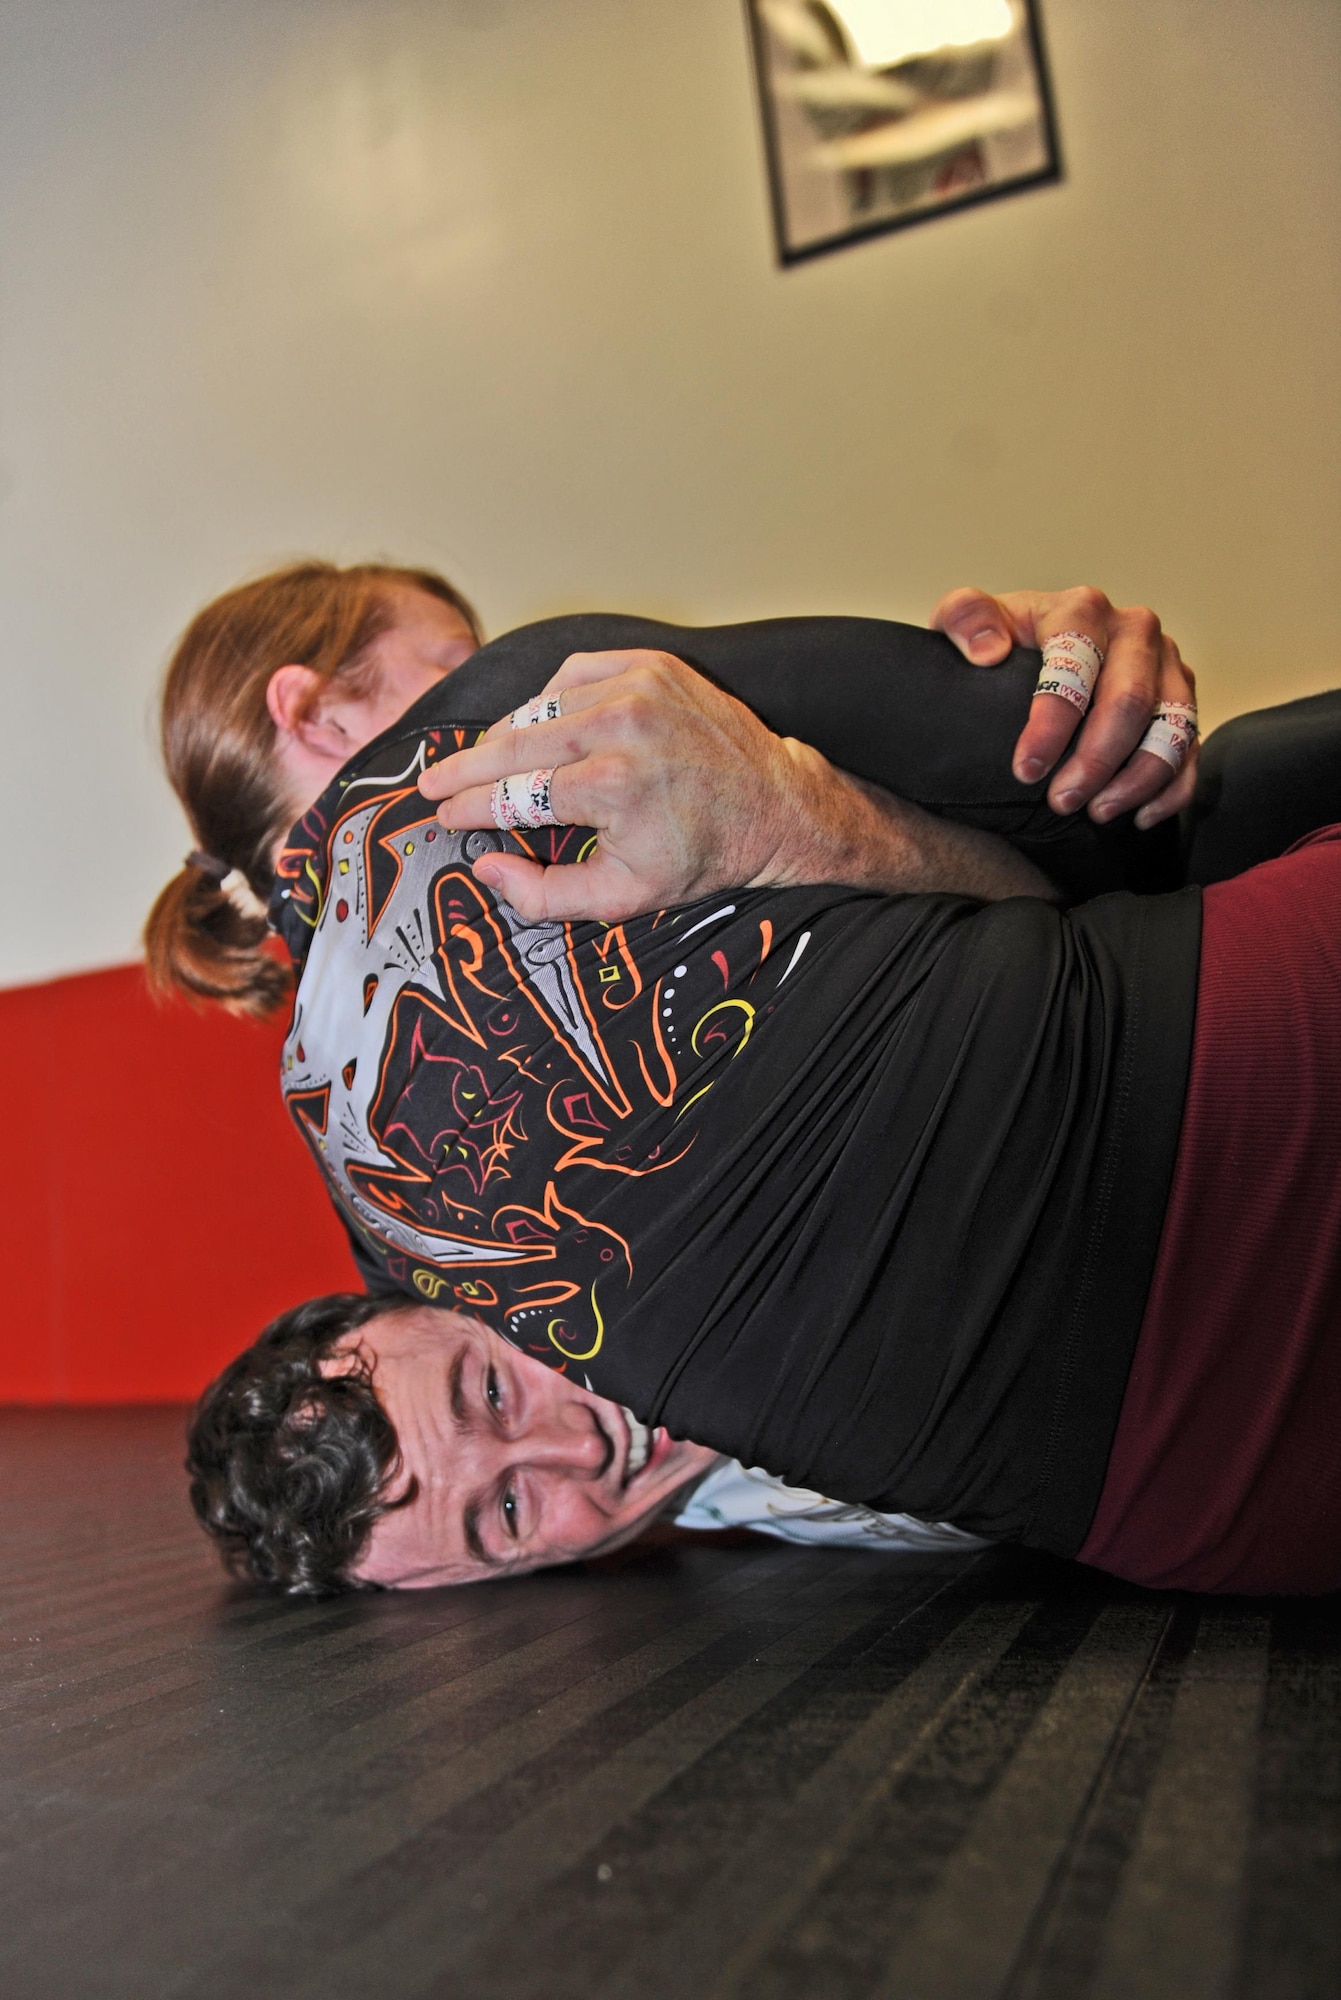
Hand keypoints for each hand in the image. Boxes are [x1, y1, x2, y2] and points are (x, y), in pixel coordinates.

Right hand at [418, 648, 1048, 921]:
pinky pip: (575, 672)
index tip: (438, 812)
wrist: (776, 805)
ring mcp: (638, 686)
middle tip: (429, 781)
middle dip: (464, 766)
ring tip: (480, 759)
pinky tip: (539, 721)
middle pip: (514, 743)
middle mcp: (622, 726)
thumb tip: (485, 870)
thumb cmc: (703, 854)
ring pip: (540, 705)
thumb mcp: (626, 897)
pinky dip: (549, 696)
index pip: (513, 793)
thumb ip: (545, 894)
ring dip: (504, 733)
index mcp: (612, 785)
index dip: (467, 804)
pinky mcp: (652, 664)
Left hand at [930, 586, 1197, 828]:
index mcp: (1082, 609)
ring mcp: (1165, 665)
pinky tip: (1139, 817)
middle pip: (1129, 701)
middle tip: (1062, 802)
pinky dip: (1172, 789)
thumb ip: (964, 617)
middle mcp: (1134, 630)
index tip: (1026, 771)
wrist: (1031, 648)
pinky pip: (1191, 749)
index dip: (1052, 725)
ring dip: (1137, 779)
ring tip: (1097, 813)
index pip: (1076, 666)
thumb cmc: (998, 641)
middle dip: (1096, 760)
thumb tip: (989, 650)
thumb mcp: (963, 619)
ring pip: (1171, 727)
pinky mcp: (1181, 699)